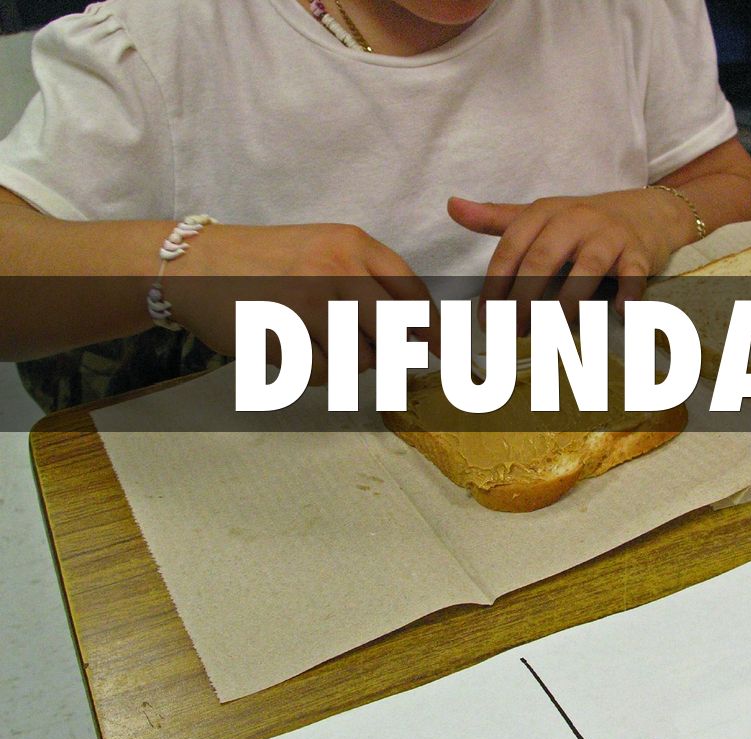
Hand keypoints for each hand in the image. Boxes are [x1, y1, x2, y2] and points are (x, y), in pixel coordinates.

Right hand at [165, 223, 439, 383]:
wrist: (198, 264)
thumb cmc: (271, 261)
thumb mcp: (327, 249)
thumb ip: (373, 282)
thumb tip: (421, 335)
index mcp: (353, 244)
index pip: (414, 292)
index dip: (434, 328)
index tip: (445, 351)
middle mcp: (336, 269)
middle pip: (396, 332)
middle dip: (398, 352)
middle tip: (391, 359)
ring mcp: (307, 303)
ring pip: (360, 359)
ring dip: (348, 362)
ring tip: (319, 340)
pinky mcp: (281, 334)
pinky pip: (322, 374)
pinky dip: (315, 372)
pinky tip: (296, 349)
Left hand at [448, 189, 685, 327]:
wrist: (645, 212)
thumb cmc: (581, 223)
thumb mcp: (539, 216)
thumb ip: (495, 218)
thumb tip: (452, 206)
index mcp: (545, 213)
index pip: (512, 248)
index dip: (495, 284)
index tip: (486, 319)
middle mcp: (576, 219)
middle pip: (543, 259)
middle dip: (524, 298)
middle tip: (511, 332)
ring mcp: (609, 235)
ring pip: (586, 268)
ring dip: (567, 301)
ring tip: (552, 331)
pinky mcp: (639, 252)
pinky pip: (634, 272)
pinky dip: (629, 292)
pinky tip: (621, 313)